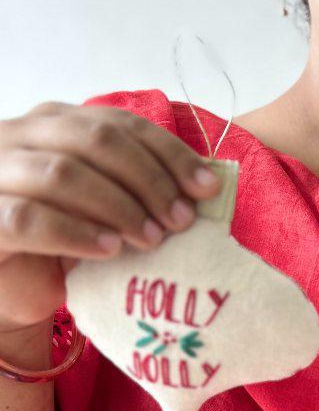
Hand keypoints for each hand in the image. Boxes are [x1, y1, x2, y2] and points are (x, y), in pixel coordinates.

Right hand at [0, 101, 221, 330]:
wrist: (13, 288)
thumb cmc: (65, 241)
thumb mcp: (108, 205)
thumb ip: (142, 186)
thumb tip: (207, 184)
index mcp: (52, 123)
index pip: (117, 123)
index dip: (167, 153)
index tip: (207, 188)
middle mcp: (18, 136)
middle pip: (93, 140)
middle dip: (148, 179)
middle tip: (181, 220)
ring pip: (61, 174)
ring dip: (118, 207)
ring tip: (152, 239)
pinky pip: (30, 219)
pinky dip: (77, 233)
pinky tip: (110, 250)